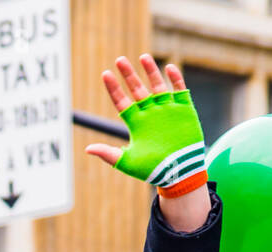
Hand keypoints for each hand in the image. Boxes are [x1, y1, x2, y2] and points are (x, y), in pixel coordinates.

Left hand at [85, 54, 210, 233]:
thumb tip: (88, 149)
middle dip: (129, 75)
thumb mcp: (128, 162)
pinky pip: (179, 90)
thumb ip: (109, 154)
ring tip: (143, 57)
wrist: (180, 174)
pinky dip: (175, 79)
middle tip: (119, 60)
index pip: (121, 100)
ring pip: (157, 85)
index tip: (105, 74)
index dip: (113, 88)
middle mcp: (150, 113)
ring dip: (151, 71)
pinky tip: (169, 68)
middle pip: (137, 89)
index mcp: (136, 122)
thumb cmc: (153, 170)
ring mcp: (167, 110)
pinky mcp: (184, 111)